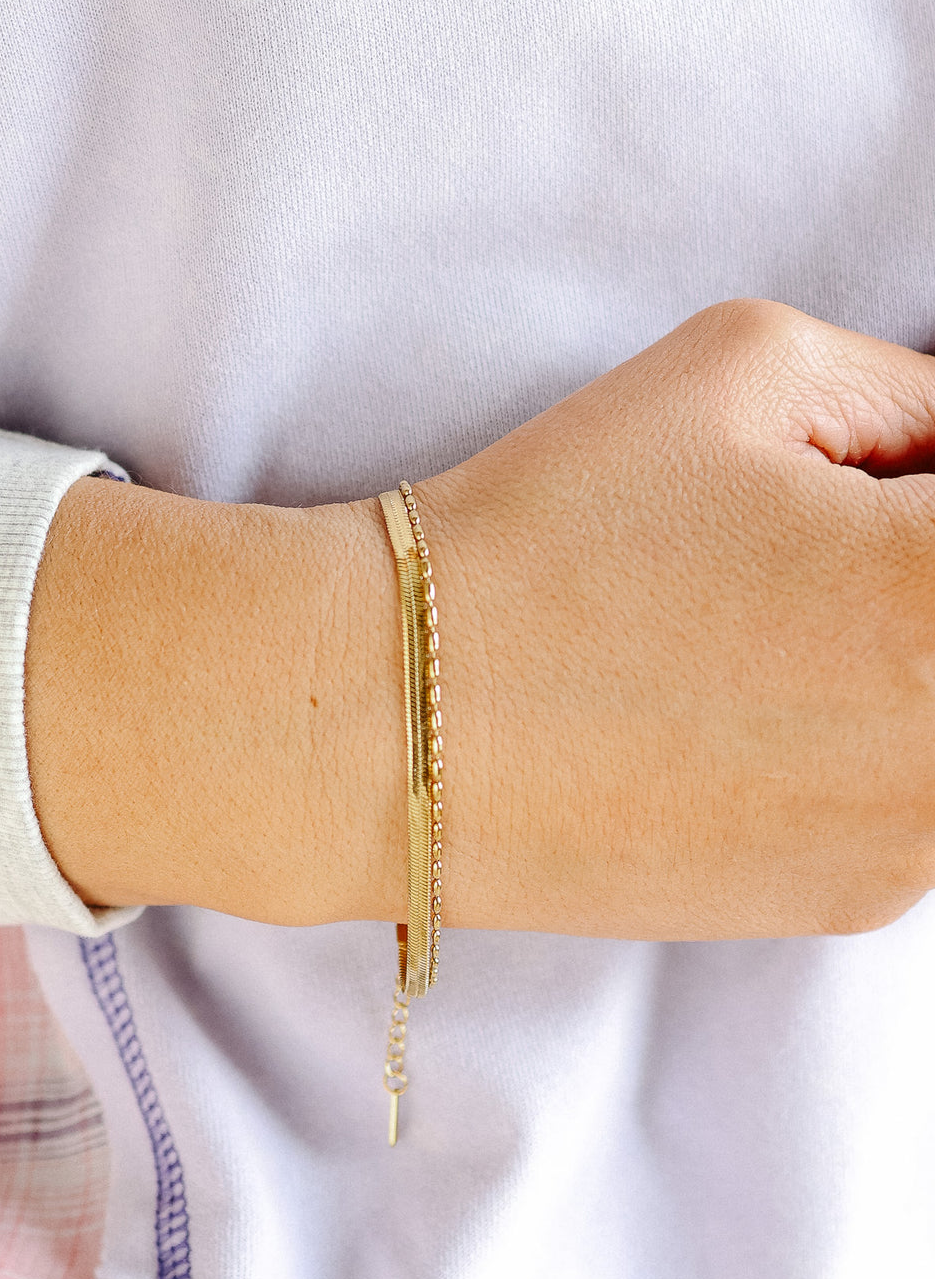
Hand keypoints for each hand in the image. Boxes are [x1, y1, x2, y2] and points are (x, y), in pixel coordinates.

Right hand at [421, 299, 934, 938]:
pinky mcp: (850, 906)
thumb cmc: (554, 533)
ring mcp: (914, 849)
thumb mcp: (750, 371)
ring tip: (771, 627)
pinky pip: (910, 799)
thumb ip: (920, 394)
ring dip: (906, 660)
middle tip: (827, 542)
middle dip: (915, 569)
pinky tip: (744, 712)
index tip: (894, 484)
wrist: (396, 725)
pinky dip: (866, 746)